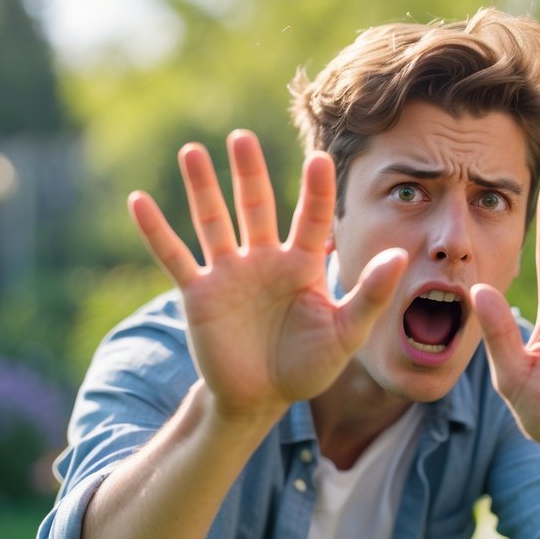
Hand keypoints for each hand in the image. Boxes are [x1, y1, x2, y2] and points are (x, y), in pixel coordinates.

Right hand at [128, 131, 407, 424]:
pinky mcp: (199, 294)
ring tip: (192, 151)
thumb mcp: (345, 334)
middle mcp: (264, 259)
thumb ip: (370, 295)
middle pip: (254, 206)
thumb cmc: (307, 366)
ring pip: (213, 221)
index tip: (320, 159)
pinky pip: (175, 257)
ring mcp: (229, 274)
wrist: (261, 401)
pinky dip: (156, 231)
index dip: (315, 191)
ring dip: (202, 188)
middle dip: (249, 173)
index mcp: (302, 264)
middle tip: (242, 137)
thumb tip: (401, 257)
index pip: (311, 218)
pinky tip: (138, 200)